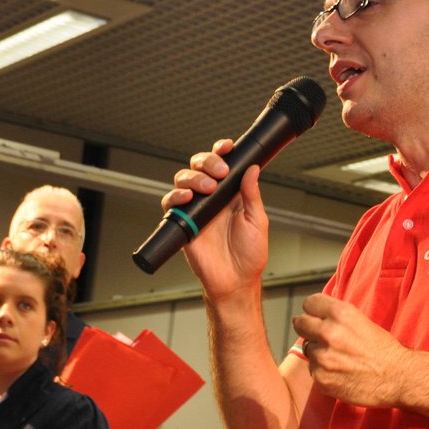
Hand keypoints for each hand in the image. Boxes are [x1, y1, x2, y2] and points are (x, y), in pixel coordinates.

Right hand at [162, 141, 268, 298]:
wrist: (235, 281)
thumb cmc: (250, 255)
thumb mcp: (257, 221)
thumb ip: (252, 195)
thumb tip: (252, 169)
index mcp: (231, 194)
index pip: (223, 164)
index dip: (221, 152)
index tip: (226, 147)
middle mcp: (212, 198)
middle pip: (199, 167)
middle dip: (206, 161)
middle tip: (219, 172)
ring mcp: (196, 209)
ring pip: (183, 180)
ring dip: (193, 178)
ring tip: (207, 188)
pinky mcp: (183, 222)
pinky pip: (171, 203)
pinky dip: (176, 196)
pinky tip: (187, 198)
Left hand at [291, 293, 412, 406]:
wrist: (398, 377)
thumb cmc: (384, 350)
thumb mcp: (362, 321)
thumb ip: (337, 316)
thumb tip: (316, 315)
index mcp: (341, 314)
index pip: (310, 303)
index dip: (314, 310)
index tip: (316, 316)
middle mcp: (329, 332)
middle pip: (300, 323)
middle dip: (308, 328)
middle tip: (318, 335)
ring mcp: (323, 357)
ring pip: (308, 349)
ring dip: (318, 353)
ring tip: (339, 358)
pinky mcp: (322, 378)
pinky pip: (313, 370)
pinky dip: (323, 372)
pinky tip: (341, 372)